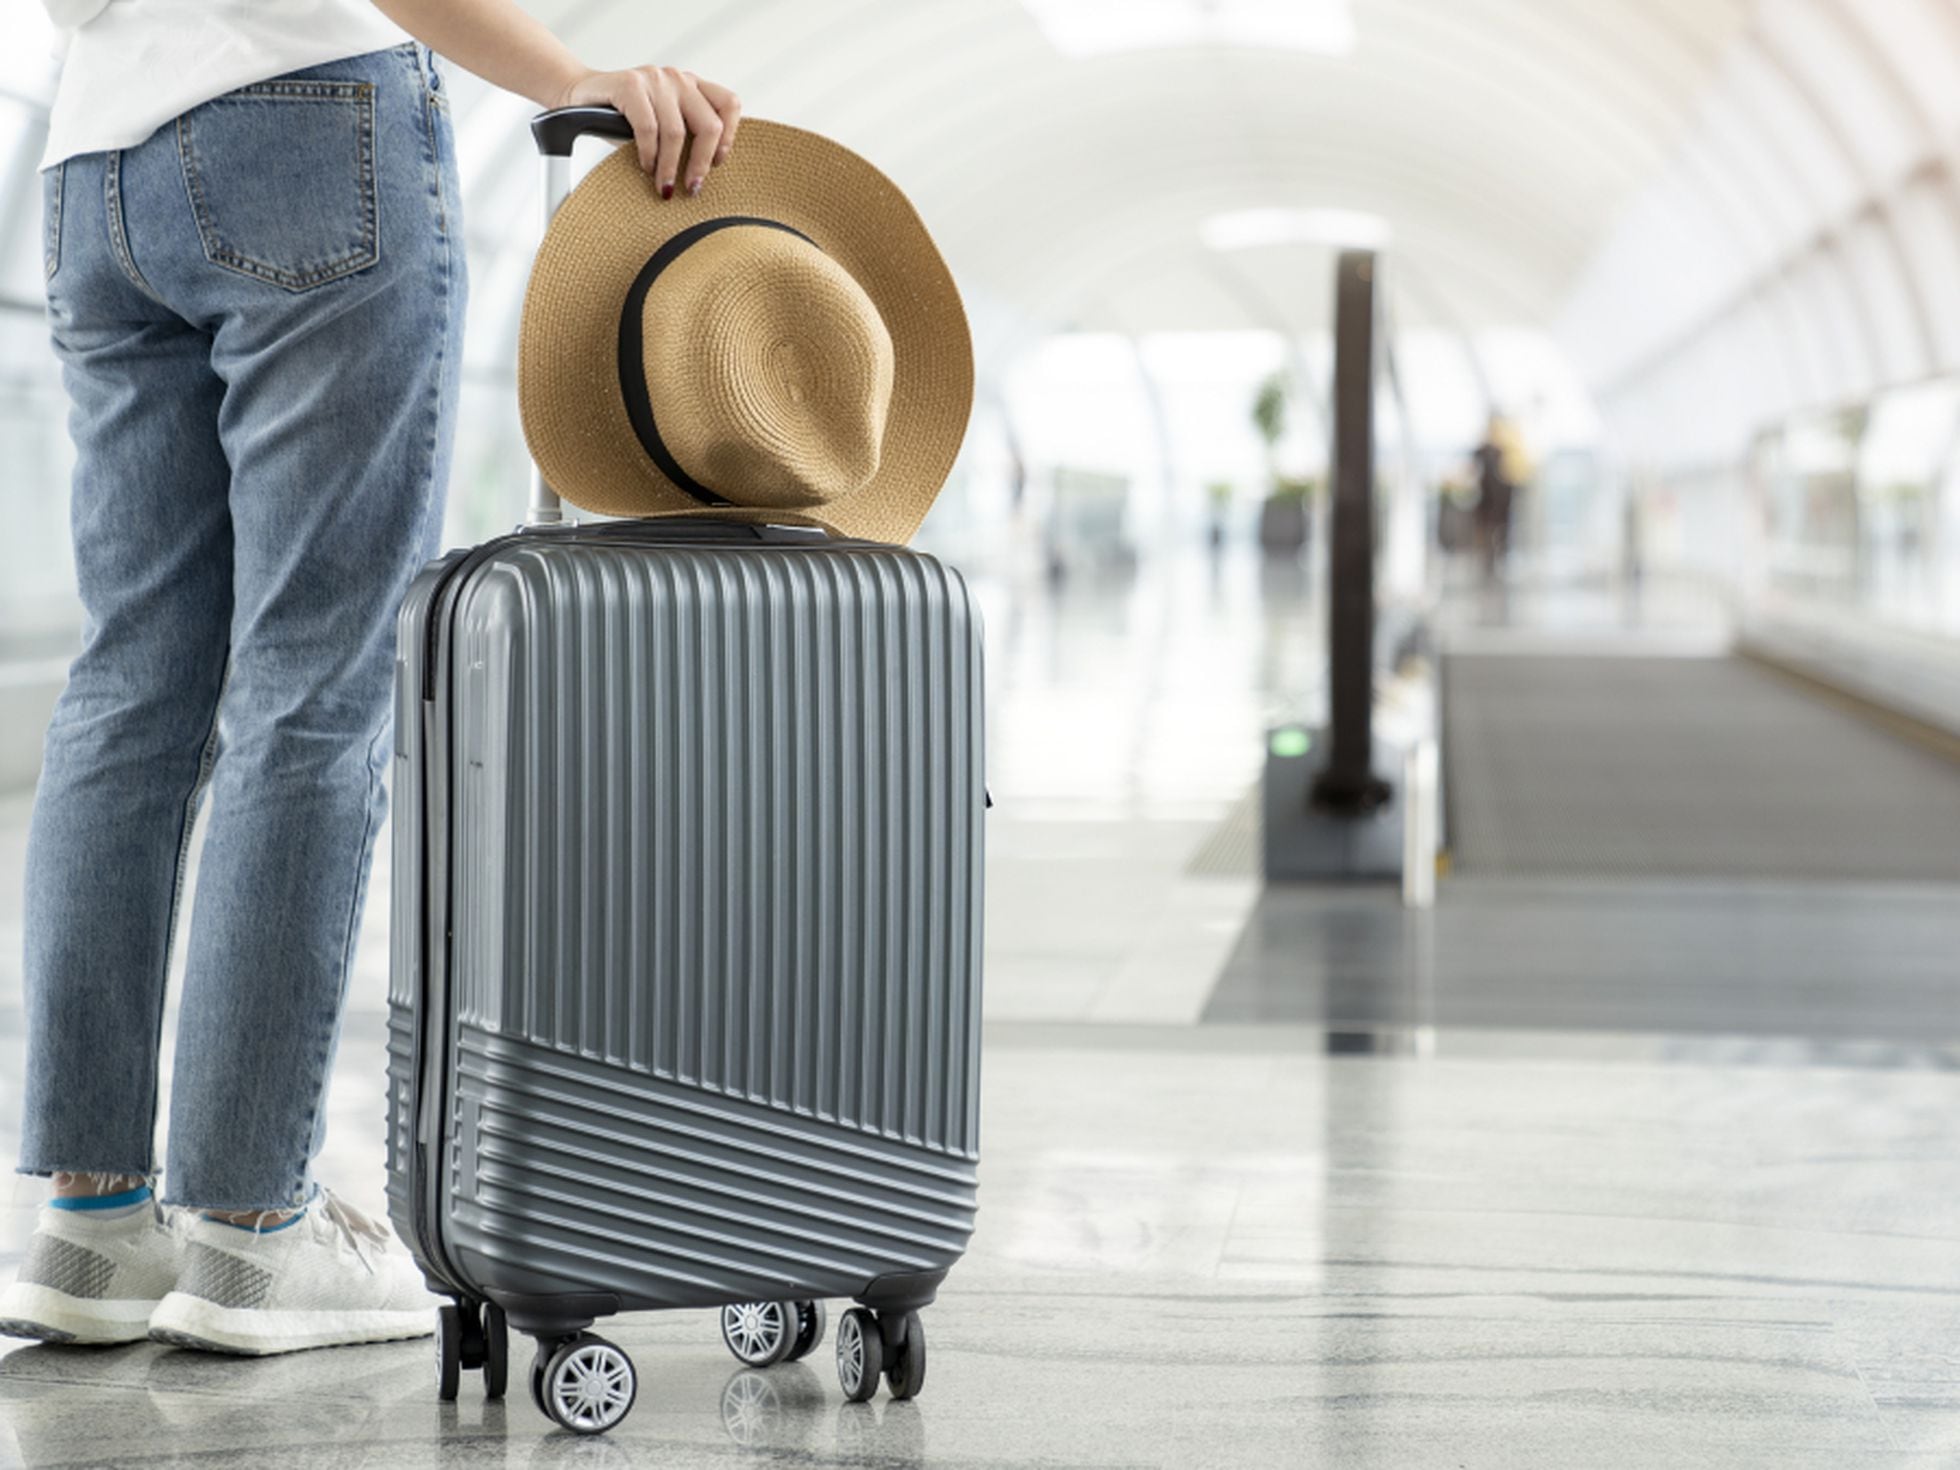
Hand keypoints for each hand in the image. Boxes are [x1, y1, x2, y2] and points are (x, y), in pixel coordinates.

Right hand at [556, 66, 741, 197]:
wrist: (580, 96)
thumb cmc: (625, 119)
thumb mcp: (663, 126)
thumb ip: (686, 138)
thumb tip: (703, 179)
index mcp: (693, 86)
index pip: (728, 104)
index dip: (728, 138)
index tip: (716, 164)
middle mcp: (678, 79)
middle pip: (708, 125)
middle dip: (700, 164)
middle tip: (691, 188)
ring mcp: (655, 79)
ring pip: (676, 132)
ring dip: (670, 167)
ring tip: (663, 186)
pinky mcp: (630, 84)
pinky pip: (648, 129)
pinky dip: (649, 154)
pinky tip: (645, 166)